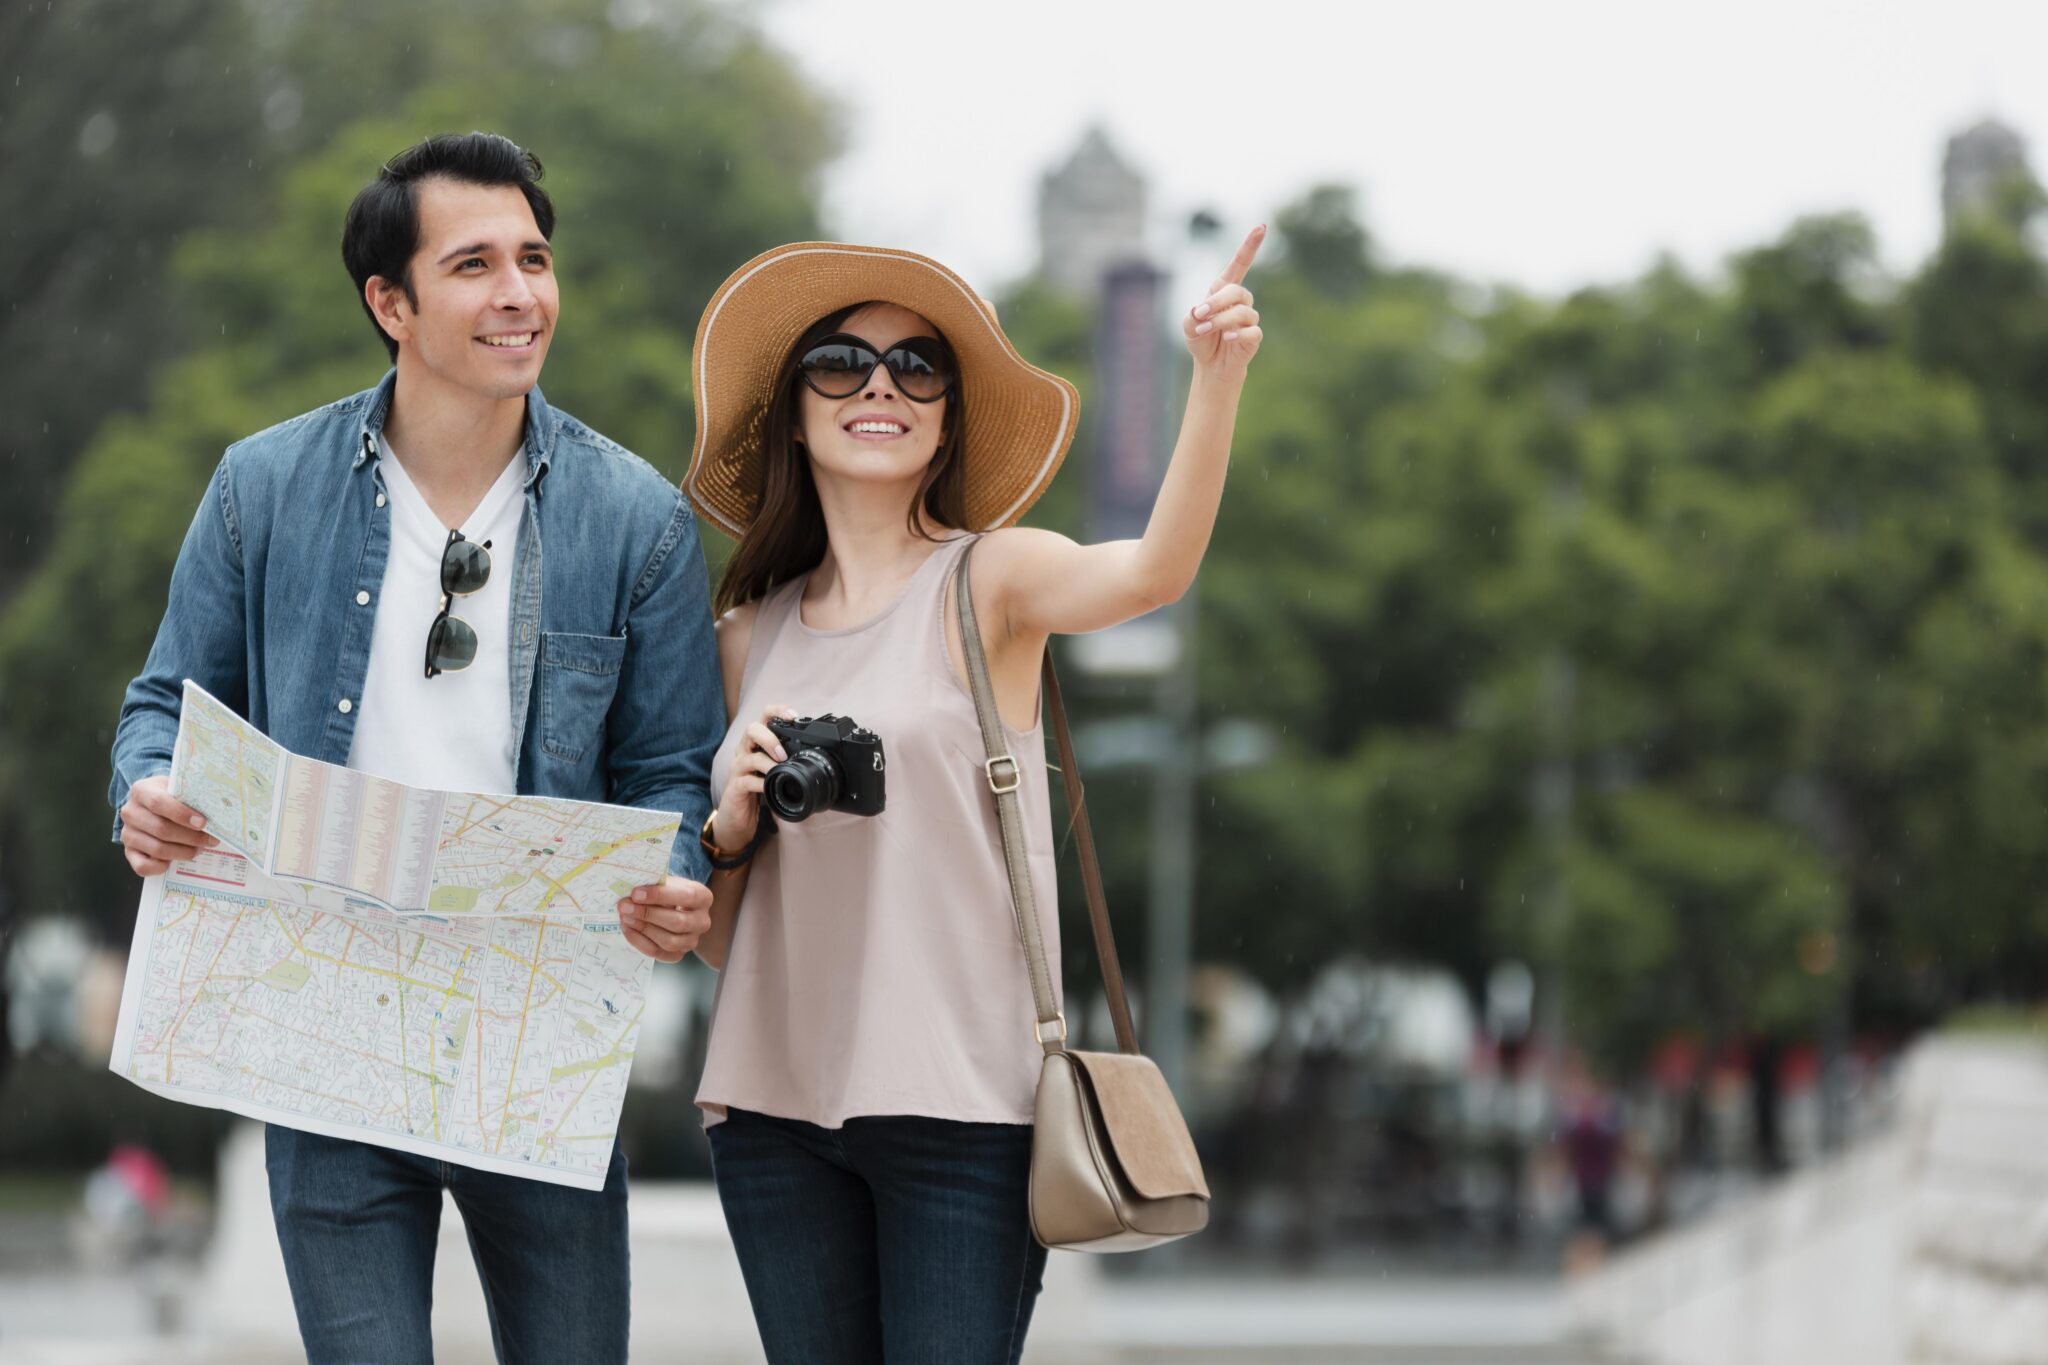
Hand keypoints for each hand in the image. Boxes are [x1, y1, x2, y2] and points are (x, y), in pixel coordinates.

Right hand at [119, 774, 217, 876]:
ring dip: (184, 852)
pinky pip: (142, 867)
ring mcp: (127, 834)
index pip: (159, 803)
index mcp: (142, 790)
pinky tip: (176, 862)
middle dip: (192, 838)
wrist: (153, 806)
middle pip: (161, 829)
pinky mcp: (129, 852)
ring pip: (157, 849)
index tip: (203, 823)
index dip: (182, 814)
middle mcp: (130, 812)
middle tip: (212, 840)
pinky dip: (162, 868)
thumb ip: (193, 796)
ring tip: (200, 848)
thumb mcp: (181, 788)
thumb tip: (221, 811)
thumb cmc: (174, 796)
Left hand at [616, 875, 712, 961]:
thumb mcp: (666, 882)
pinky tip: (628, 929)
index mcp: (703, 897)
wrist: (672, 907)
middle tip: (625, 906)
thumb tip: (632, 892)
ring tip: (625, 917)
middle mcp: (702, 921)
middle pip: (677, 922)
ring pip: (669, 941)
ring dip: (643, 929)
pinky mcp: (678, 954)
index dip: (659, 895)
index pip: (686, 896)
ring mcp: (692, 941)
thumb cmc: (668, 892)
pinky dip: (640, 941)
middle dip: (647, 914)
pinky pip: (658, 953)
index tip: (636, 893)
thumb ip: (654, 884)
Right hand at [711, 704, 795, 855]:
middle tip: (783, 754)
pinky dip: (761, 783)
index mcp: (756, 743)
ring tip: (780, 770)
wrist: (737, 816)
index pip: (763, 717)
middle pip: (751, 729)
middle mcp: (744, 751)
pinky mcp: (735, 787)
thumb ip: (786, 759)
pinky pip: (747, 781)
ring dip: (768, 762)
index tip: (793, 716)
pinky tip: (769, 787)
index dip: (777, 711)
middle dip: (769, 737)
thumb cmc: (757, 789)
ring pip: (749, 756)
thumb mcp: (773, 770)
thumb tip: (814, 753)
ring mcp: (738, 769)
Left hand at [1184, 225, 1265, 376]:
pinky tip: (1227, 338)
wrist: (1210, 364)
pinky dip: (1238, 334)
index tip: (1261, 227)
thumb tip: (1202, 312)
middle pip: (1237, 290)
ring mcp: (1248, 318)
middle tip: (1200, 315)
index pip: (1240, 264)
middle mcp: (1240, 300)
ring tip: (1204, 330)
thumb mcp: (1189, 325)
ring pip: (1242, 312)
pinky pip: (1251, 331)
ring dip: (1220, 320)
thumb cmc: (1201, 338)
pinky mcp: (1254, 336)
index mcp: (1224, 289)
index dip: (1250, 246)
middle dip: (1217, 302)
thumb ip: (1193, 316)